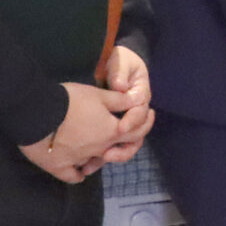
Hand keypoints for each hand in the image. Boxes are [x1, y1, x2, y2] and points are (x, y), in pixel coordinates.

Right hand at [19, 79, 138, 184]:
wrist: (36, 113)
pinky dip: (77, 174)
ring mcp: (79, 161)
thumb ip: (121, 100)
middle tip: (125, 137)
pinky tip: (79, 171)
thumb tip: (140, 100)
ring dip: (101, 159)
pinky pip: (72, 176)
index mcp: (111, 133)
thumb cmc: (69, 101)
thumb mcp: (98, 94)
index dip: (146, 123)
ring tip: (101, 150)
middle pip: (122, 153)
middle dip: (129, 146)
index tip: (148, 115)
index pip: (137, 133)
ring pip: (97, 164)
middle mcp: (99, 150)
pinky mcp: (59, 167)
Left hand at [95, 46, 154, 166]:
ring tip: (97, 162)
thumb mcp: (121, 62)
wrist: (110, 61)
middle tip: (109, 153)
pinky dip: (99, 156)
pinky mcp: (110, 127)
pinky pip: (108, 146)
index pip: (139, 113)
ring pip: (123, 145)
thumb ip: (120, 72)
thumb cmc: (119, 60)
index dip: (133, 121)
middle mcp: (133, 113)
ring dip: (113, 155)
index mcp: (139, 97)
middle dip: (125, 147)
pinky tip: (86, 165)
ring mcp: (122, 121)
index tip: (120, 127)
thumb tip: (120, 86)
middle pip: (135, 136)